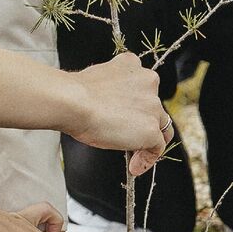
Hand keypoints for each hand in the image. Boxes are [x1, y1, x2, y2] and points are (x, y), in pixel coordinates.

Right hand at [62, 53, 166, 175]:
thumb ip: (112, 90)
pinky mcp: (151, 129)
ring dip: (147, 141)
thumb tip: (109, 107)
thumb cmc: (75, 94)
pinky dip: (148, 158)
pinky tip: (134, 166)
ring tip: (133, 157)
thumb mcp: (98, 81)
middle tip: (127, 137)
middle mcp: (148, 81)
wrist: (73, 102)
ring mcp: (152, 106)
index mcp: (132, 65)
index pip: (142, 87)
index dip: (136, 105)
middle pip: (153, 107)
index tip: (126, 117)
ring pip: (159, 126)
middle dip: (142, 122)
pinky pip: (157, 147)